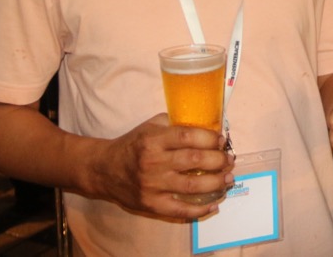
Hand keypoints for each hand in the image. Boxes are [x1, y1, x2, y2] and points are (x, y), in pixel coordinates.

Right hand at [92, 114, 234, 218]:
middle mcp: (154, 162)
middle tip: (229, 160)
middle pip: (195, 160)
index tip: (221, 141)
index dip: (210, 138)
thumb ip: (174, 123)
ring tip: (228, 179)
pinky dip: (200, 209)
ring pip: (192, 185)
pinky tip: (215, 204)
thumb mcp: (150, 126)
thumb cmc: (132, 145)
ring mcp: (153, 185)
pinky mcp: (151, 204)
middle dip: (219, 160)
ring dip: (216, 182)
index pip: (188, 136)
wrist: (103, 170)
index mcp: (154, 140)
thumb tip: (206, 123)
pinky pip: (180, 209)